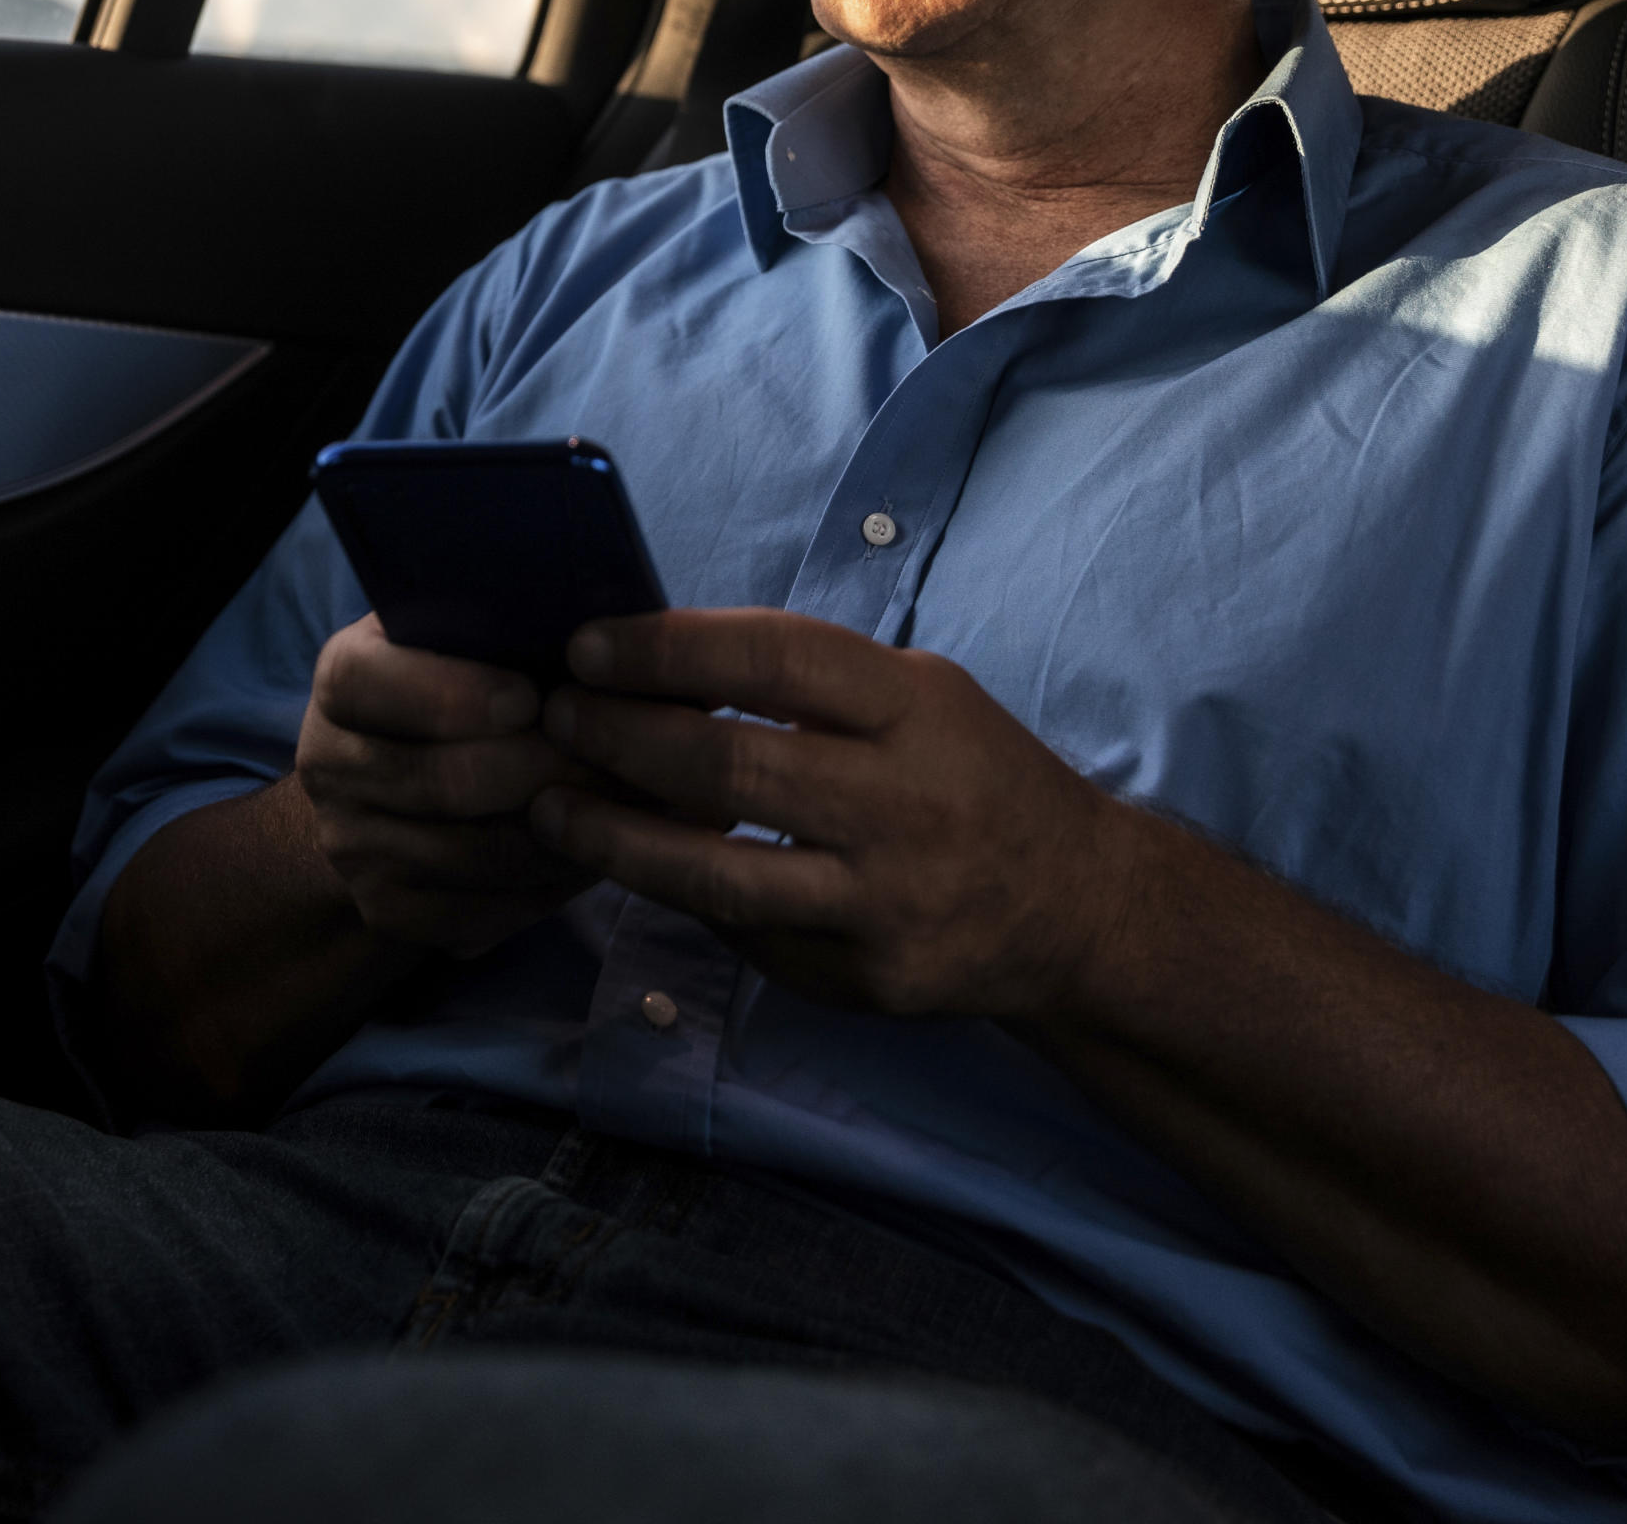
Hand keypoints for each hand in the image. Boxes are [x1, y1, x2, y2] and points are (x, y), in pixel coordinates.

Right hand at [294, 614, 597, 956]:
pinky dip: (544, 891)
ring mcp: (351, 844)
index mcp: (344, 681)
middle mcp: (330, 764)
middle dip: (542, 770)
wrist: (392, 783)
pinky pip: (475, 913)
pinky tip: (591, 857)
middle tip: (619, 759)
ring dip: (562, 835)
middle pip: (440, 781)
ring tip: (627, 809)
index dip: (450, 694)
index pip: (369, 683)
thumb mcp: (462, 637)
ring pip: (471, 855)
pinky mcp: (384, 907)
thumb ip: (506, 625)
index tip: (529, 699)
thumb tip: (606, 631)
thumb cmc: (460, 688)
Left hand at [530, 608, 1120, 1016]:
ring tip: (551, 806)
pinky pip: (748, 937)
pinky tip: (631, 868)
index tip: (589, 646)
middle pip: (732, 769)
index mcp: (917, 709)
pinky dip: (681, 898)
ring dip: (618, 838)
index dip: (670, 649)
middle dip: (622, 739)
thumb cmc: (971, 776)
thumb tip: (658, 663)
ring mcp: (889, 903)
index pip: (774, 659)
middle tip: (555, 717)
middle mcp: (907, 805)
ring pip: (721, 876)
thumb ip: (809, 684)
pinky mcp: (869, 979)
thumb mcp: (919, 697)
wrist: (1075, 906)